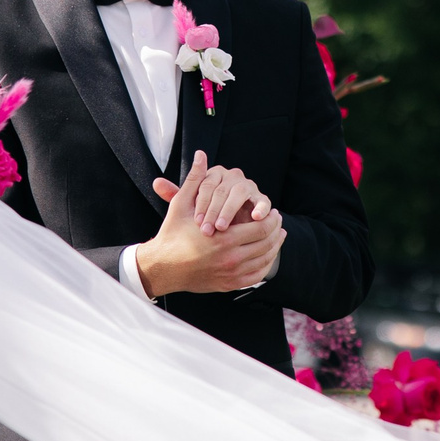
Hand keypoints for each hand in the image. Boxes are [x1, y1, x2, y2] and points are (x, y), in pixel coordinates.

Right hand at [135, 154, 285, 296]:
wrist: (162, 267)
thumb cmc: (172, 234)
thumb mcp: (181, 205)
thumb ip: (194, 180)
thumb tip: (200, 155)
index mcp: (223, 238)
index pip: (262, 227)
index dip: (271, 218)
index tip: (273, 212)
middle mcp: (230, 259)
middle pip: (267, 243)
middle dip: (276, 230)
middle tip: (278, 222)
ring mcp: (231, 274)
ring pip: (265, 260)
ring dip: (275, 246)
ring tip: (277, 235)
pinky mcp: (229, 285)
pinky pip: (257, 275)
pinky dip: (266, 264)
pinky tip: (267, 254)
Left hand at [181, 160, 271, 235]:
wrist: (227, 232)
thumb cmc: (204, 217)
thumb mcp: (188, 206)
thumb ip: (174, 194)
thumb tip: (156, 182)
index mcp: (213, 175)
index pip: (206, 184)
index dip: (201, 203)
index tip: (196, 221)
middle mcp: (232, 176)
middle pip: (223, 188)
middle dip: (214, 210)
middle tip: (207, 229)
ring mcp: (248, 186)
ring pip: (240, 192)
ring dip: (231, 210)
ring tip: (222, 227)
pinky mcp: (261, 199)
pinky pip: (263, 201)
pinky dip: (261, 208)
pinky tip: (254, 218)